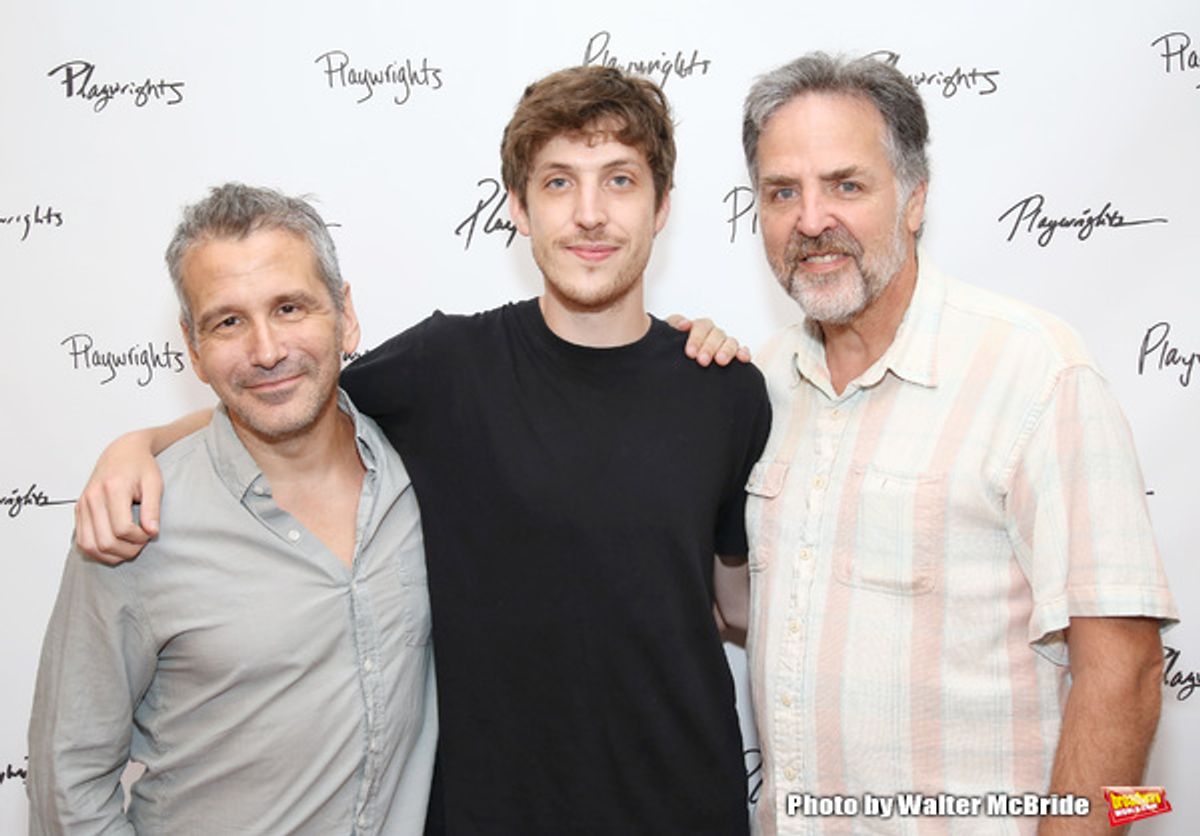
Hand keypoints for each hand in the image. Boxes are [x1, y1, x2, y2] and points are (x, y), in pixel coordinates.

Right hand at [75, 431, 163, 564]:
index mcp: (112, 489)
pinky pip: (82, 542)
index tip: (150, 533)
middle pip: (105, 541)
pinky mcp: (78, 511)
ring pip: (90, 546)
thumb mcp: (154, 483)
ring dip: (111, 555)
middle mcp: (92, 498)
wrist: (122, 452)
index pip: (122, 528)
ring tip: (129, 547)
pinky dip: (97, 551)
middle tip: (141, 542)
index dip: (139, 538)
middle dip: (127, 550)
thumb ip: (153, 508)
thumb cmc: (140, 466)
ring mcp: (82, 505)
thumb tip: (152, 532)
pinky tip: (114, 548)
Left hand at [667, 315, 751, 366]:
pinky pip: (742, 350)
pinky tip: (742, 358)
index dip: (696, 337)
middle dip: (709, 347)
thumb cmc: (670, 351)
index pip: (700, 326)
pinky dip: (743, 352)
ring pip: (730, 341)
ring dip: (726, 350)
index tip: (690, 352)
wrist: (671, 369)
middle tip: (702, 361)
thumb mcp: (666, 338)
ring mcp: (723, 344)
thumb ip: (672, 326)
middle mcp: (711, 334)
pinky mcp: (734, 355)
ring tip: (720, 361)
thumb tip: (683, 324)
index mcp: (696, 328)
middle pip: (716, 333)